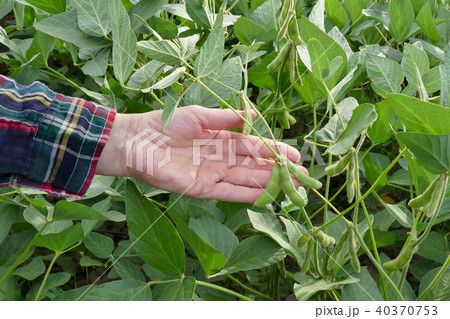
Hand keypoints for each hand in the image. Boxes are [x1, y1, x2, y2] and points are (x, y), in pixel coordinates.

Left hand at [97, 105, 307, 202]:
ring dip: (268, 184)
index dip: (273, 150)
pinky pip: (229, 193)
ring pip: (246, 180)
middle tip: (302, 176)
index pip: (252, 146)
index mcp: (220, 139)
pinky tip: (266, 197)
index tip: (294, 155)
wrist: (137, 141)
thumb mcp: (198, 116)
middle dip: (277, 171)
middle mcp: (220, 158)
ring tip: (292, 188)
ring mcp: (212, 175)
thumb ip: (225, 118)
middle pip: (254, 166)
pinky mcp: (202, 189)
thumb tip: (254, 115)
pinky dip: (248, 195)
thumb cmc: (165, 123)